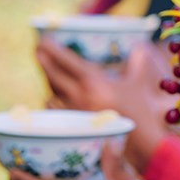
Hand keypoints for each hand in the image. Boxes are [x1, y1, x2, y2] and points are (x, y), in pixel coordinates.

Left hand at [36, 40, 179, 171]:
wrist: (140, 142)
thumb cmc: (141, 111)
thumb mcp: (138, 83)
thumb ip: (137, 63)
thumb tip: (140, 46)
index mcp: (95, 82)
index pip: (68, 62)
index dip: (54, 49)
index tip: (44, 38)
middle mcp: (80, 96)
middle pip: (53, 75)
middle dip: (44, 60)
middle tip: (38, 48)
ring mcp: (73, 112)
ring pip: (52, 91)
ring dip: (48, 79)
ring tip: (45, 67)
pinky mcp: (71, 125)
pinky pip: (55, 109)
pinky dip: (52, 99)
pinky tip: (52, 94)